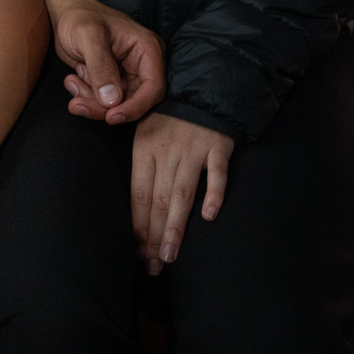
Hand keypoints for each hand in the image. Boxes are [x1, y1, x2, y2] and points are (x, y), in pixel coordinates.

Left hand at [53, 0, 165, 122]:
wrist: (65, 14)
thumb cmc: (79, 17)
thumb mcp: (88, 36)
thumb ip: (101, 66)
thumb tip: (112, 100)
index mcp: (147, 48)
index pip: (153, 88)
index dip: (135, 107)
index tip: (111, 117)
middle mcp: (142, 64)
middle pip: (134, 101)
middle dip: (104, 107)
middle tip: (77, 104)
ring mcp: (128, 75)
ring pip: (117, 105)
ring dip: (91, 101)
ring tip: (71, 82)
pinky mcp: (113, 82)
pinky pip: (104, 101)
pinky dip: (87, 97)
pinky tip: (72, 79)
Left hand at [131, 112, 233, 273]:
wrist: (202, 88)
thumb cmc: (169, 118)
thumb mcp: (144, 133)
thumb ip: (142, 168)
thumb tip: (135, 212)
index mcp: (145, 148)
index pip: (138, 194)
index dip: (137, 225)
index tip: (137, 253)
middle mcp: (167, 151)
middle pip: (158, 199)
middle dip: (153, 236)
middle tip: (153, 265)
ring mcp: (193, 149)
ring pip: (182, 193)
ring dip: (175, 226)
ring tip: (169, 254)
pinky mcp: (218, 147)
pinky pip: (216, 174)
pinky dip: (213, 194)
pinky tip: (209, 217)